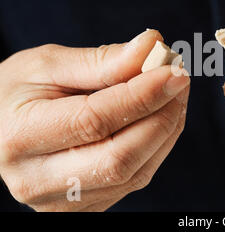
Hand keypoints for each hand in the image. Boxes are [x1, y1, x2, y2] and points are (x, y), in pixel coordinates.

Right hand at [0, 30, 189, 210]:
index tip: (174, 70)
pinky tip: (162, 117)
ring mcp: (62, 201)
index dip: (142, 95)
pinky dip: (158, 145)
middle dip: (162, 115)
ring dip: (167, 129)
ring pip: (134, 172)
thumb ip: (101, 60)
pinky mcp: (85, 206)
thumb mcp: (48, 64)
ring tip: (175, 93)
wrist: (2, 128)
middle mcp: (37, 180)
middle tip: (180, 79)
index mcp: (21, 137)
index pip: (95, 120)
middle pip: (119, 158)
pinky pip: (135, 179)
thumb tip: (152, 46)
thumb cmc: (19, 91)